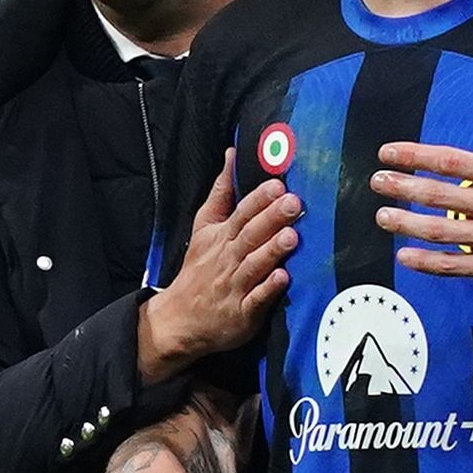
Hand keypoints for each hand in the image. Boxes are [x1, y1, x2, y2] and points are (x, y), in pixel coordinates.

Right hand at [140, 149, 300, 379]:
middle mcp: (227, 258)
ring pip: (254, 265)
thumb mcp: (204, 227)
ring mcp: (234, 286)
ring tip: (292, 237)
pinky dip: (268, 289)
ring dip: (272, 251)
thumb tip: (232, 154)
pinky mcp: (242, 313)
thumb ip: (221, 192)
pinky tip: (283, 278)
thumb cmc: (199, 268)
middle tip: (293, 202)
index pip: (241, 213)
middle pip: (250, 235)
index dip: (259, 199)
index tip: (277, 184)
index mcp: (221, 236)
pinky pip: (255, 300)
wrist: (179, 318)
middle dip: (271, 218)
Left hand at [370, 88, 472, 293]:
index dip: (416, 156)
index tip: (388, 153)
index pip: (453, 161)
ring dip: (409, 224)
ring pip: (445, 231)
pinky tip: (405, 258)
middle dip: (404, 187)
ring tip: (383, 216)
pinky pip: (458, 267)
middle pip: (442, 195)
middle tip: (376, 183)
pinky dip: (429, 263)